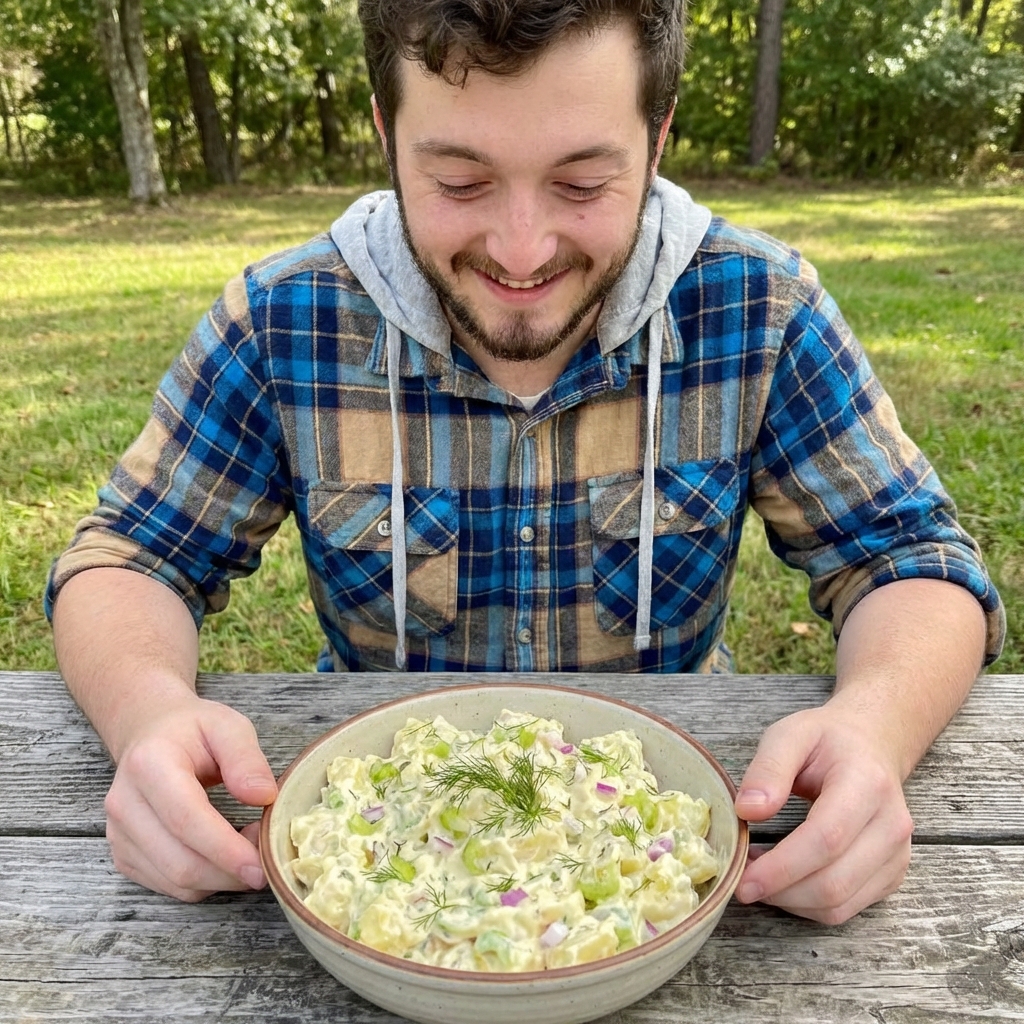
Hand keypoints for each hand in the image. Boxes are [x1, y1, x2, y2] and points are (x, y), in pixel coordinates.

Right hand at [103, 692, 277, 901]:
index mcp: (149, 765)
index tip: (261, 865)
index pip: (186, 820)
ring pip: (175, 881)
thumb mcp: (227, 726)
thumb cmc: (192, 730)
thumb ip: (246, 758)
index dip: (225, 849)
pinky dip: (204, 881)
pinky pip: (168, 886)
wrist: (149, 733)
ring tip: (250, 850)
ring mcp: (119, 834)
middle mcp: (125, 804)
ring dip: (221, 879)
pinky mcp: (124, 855)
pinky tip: (224, 857)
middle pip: (180, 861)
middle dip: (230, 871)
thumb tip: (263, 796)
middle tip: (267, 856)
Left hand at [732, 703, 913, 924]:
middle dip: (781, 891)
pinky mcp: (891, 874)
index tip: (742, 877)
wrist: (871, 745)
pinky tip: (784, 882)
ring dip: (791, 902)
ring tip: (759, 877)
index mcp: (867, 784)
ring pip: (840, 905)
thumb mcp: (790, 734)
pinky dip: (808, 905)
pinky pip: (847, 908)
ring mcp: (896, 854)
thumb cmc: (827, 740)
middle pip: (834, 882)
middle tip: (741, 881)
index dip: (782, 867)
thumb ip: (768, 768)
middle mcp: (891, 825)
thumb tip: (748, 810)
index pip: (826, 839)